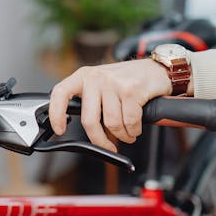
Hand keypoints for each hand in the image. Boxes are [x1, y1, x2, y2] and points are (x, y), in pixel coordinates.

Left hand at [48, 59, 171, 151]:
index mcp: (84, 76)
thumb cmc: (129, 81)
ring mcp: (113, 83)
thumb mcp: (103, 84)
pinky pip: (129, 122)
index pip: (60, 93)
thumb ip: (90, 101)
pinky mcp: (131, 90)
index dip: (56, 113)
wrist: (158, 69)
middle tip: (109, 147)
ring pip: (112, 124)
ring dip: (123, 135)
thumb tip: (80, 127)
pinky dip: (134, 130)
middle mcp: (96, 78)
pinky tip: (136, 127)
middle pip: (89, 120)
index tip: (60, 129)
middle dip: (100, 140)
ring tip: (128, 132)